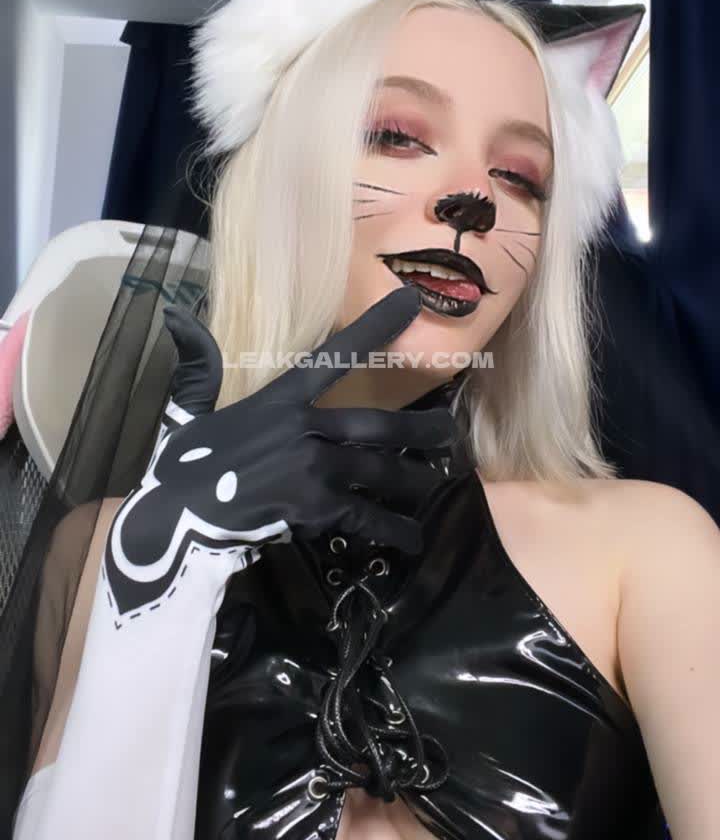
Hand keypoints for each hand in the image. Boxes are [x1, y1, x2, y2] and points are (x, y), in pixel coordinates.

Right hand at [103, 286, 456, 623]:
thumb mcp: (188, 409)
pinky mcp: (315, 506)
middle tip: (450, 434)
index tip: (409, 302)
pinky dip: (392, 528)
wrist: (174, 520)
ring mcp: (312, 467)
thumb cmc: (183, 465)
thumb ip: (199, 365)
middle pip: (378, 424)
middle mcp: (304, 426)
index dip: (374, 327)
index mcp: (279, 398)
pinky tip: (411, 537)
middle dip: (420, 430)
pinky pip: (365, 515)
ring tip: (436, 484)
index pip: (334, 354)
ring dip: (413, 481)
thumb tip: (177, 315)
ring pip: (380, 470)